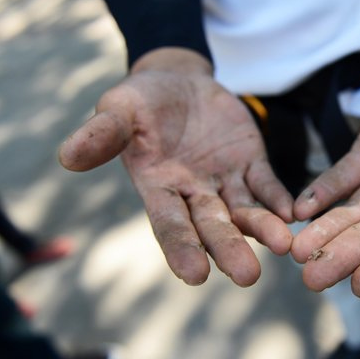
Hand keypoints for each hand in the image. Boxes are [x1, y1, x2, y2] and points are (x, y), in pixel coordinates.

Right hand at [59, 48, 292, 285]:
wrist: (178, 82)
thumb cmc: (142, 101)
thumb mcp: (118, 110)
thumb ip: (102, 135)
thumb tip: (67, 157)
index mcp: (159, 188)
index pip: (170, 224)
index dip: (182, 248)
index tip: (195, 275)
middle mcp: (194, 193)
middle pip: (213, 226)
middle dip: (230, 248)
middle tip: (247, 276)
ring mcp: (225, 181)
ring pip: (245, 211)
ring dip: (262, 228)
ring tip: (282, 244)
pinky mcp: (250, 163)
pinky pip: (266, 184)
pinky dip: (279, 198)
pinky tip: (292, 213)